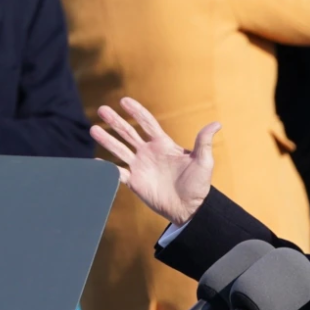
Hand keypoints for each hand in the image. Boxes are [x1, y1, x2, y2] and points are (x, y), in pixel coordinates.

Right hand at [90, 97, 218, 226]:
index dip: (136, 111)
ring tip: (93, 128)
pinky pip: (117, 173)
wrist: (190, 208)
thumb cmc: (198, 185)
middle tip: (101, 109)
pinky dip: (106, 167)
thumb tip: (216, 124)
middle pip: (128, 132)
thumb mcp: (203, 161)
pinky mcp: (135, 182)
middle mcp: (148, 152)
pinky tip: (95, 160)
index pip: (147, 123)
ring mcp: (140, 167)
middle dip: (115, 121)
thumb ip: (204, 142)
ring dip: (106, 139)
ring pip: (119, 149)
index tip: (124, 100)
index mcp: (163, 144)